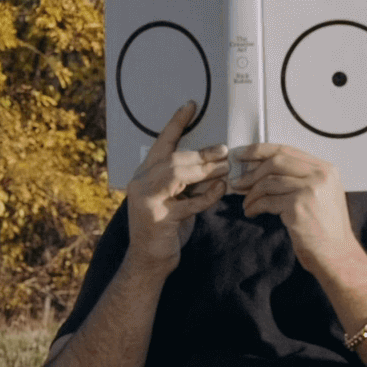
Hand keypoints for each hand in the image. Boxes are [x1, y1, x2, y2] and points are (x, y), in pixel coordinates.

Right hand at [122, 101, 224, 269]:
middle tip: (224, 151)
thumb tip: (215, 163)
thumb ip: (189, 182)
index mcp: (145, 174)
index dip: (176, 123)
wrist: (149, 261)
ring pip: (177, 174)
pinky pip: (187, 202)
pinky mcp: (158, 218)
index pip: (161, 142)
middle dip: (201, 154)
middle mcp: (141, 183)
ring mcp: (146, 200)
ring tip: (225, 168)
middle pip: (173, 158)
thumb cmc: (166, 228)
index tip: (191, 105)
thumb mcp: (177, 199)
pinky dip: (207, 196)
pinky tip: (220, 191)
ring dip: (204, 170)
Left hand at [229, 142, 364, 282]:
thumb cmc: (327, 230)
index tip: (243, 155)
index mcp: (326, 169)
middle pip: (276, 161)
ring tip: (247, 203)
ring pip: (268, 181)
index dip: (260, 151)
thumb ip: (301, 179)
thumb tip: (264, 170)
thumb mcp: (321, 195)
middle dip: (252, 171)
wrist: (338, 255)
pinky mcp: (298, 206)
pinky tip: (252, 212)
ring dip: (252, 193)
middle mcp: (320, 175)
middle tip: (238, 181)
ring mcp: (309, 190)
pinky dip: (255, 206)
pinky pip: (267, 200)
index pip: (287, 150)